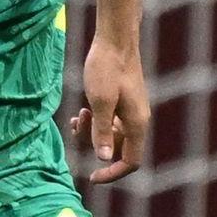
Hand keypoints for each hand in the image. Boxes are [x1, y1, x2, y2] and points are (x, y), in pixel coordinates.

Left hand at [70, 38, 149, 183]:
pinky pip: (111, 122)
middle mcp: (138, 120)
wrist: (115, 39)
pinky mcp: (124, 101)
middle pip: (120, 150)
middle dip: (96, 145)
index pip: (131, 161)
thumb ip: (102, 131)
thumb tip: (104, 159)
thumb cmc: (107, 68)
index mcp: (136, 123)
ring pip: (113, 136)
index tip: (91, 177)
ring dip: (93, 132)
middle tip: (78, 127)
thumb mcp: (100, 102)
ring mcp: (132, 110)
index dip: (112, 173)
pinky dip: (96, 122)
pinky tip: (82, 111)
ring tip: (79, 115)